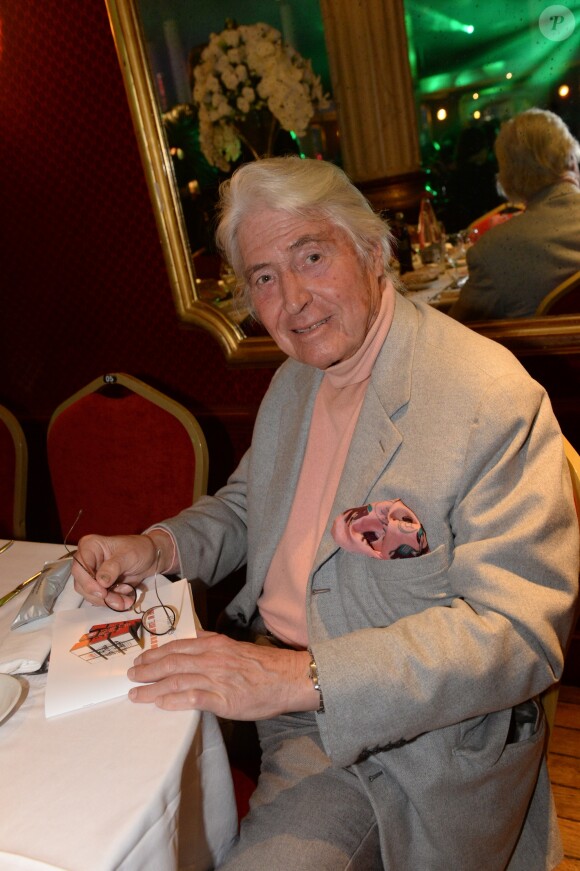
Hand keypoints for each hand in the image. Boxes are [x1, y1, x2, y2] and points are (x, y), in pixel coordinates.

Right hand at [72, 531, 171, 607]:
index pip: (79, 567)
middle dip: (101, 596)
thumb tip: (100, 582)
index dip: (88, 582)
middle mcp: (87, 560)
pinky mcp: (100, 585)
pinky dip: (112, 602)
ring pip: (90, 594)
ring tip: (126, 599)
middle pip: (82, 584)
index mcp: (90, 546)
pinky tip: (126, 598)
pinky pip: (100, 599)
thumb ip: (113, 567)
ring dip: (108, 601)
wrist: (151, 557)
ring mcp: (92, 574)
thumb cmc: (140, 549)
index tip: (103, 593)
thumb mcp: (128, 555)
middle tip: (119, 601)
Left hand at [127, 631, 317, 718]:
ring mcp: (216, 678)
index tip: (140, 659)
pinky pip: (192, 698)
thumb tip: (192, 640)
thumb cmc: (261, 665)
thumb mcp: (233, 646)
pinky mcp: (222, 699)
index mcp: (213, 644)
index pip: (177, 647)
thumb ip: (211, 644)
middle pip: (171, 662)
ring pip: (176, 680)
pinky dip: (173, 700)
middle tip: (130, 677)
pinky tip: (160, 704)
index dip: (155, 653)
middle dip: (147, 670)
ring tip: (136, 695)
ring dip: (152, 688)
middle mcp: (211, 658)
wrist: (286, 678)